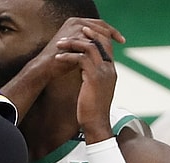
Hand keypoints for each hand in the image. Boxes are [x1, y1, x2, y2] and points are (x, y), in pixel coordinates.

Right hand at [34, 18, 123, 83]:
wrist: (45, 68)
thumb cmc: (60, 62)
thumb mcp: (77, 49)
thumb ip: (88, 44)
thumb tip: (104, 45)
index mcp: (75, 22)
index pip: (98, 24)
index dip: (111, 30)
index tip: (120, 39)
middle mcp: (75, 21)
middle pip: (101, 25)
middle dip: (113, 33)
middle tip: (122, 41)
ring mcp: (75, 27)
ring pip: (98, 32)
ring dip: (108, 40)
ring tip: (115, 48)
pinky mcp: (75, 36)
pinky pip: (94, 41)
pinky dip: (101, 47)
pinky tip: (107, 55)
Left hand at [53, 25, 117, 142]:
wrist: (96, 124)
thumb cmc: (92, 109)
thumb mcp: (95, 89)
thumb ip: (93, 76)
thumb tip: (84, 69)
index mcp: (111, 70)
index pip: (106, 45)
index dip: (94, 36)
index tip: (81, 32)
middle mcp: (110, 68)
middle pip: (100, 41)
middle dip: (84, 35)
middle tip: (68, 35)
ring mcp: (103, 72)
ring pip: (90, 47)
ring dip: (73, 44)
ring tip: (59, 45)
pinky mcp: (94, 78)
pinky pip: (81, 59)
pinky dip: (68, 57)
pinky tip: (58, 58)